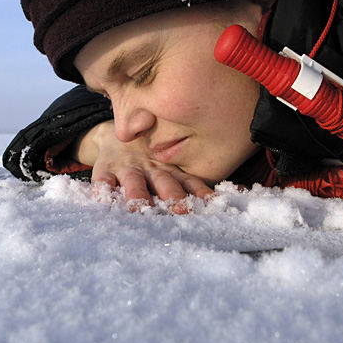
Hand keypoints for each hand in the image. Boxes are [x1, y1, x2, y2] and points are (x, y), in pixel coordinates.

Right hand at [73, 121, 213, 212]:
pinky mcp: (104, 170)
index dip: (201, 194)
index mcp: (171, 170)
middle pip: (164, 183)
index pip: (190, 183)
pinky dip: (102, 189)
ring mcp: (127, 169)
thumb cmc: (149, 158)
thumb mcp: (171, 166)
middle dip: (172, 196)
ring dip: (137, 196)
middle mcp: (152, 169)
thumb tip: (241, 193)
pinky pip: (102, 180)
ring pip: (133, 183)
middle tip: (181, 209)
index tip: (214, 205)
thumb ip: (195, 184)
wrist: (115, 134)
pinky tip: (102, 198)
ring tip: (139, 208)